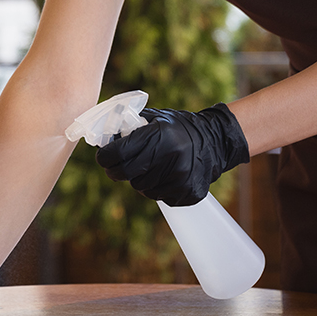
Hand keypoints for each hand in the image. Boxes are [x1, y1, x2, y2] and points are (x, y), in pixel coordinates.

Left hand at [95, 103, 248, 206]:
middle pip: (126, 173)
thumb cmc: (178, 128)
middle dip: (115, 171)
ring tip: (150, 168)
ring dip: (139, 180)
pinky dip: (157, 189)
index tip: (103, 158)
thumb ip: (130, 125)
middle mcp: (170, 156)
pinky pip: (160, 197)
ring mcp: (180, 177)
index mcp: (159, 135)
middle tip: (115, 168)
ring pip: (141, 188)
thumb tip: (101, 135)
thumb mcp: (156, 118)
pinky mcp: (188, 192)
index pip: (118, 153)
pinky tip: (166, 176)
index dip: (105, 157)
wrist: (215, 142)